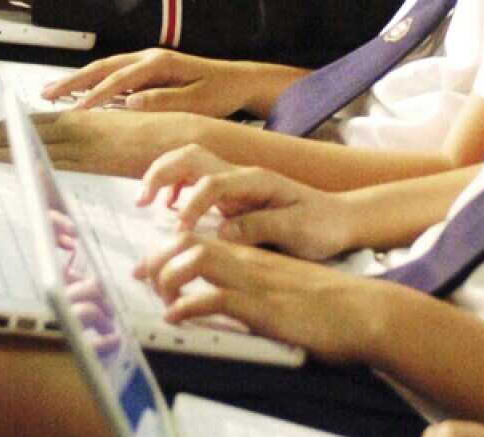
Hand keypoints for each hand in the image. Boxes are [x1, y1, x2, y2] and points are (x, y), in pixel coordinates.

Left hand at [0, 110, 220, 177]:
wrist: (184, 139)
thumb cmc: (156, 147)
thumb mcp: (116, 146)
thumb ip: (92, 155)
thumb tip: (69, 169)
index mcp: (79, 123)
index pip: (26, 127)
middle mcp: (74, 128)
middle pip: (16, 131)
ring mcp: (79, 142)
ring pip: (23, 142)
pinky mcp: (88, 158)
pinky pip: (45, 158)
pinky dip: (17, 158)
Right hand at [40, 49, 258, 115]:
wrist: (237, 81)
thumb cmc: (220, 92)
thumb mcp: (197, 100)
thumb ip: (164, 101)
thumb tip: (131, 104)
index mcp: (160, 63)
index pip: (121, 79)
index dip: (97, 94)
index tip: (78, 110)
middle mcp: (149, 58)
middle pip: (103, 67)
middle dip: (73, 81)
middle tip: (46, 95)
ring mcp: (146, 64)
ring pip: (104, 69)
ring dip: (77, 81)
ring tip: (51, 93)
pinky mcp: (146, 73)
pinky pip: (113, 77)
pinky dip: (92, 84)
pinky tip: (77, 96)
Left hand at [132, 233, 389, 363]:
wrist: (368, 314)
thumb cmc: (333, 307)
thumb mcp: (287, 289)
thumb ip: (259, 289)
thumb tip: (231, 306)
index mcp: (255, 255)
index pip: (201, 238)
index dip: (166, 251)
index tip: (148, 271)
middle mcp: (251, 261)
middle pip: (188, 240)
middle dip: (157, 259)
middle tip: (143, 283)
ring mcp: (256, 281)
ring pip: (195, 259)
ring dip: (168, 279)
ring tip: (163, 302)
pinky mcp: (263, 307)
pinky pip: (213, 298)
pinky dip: (187, 307)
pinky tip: (177, 320)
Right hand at [137, 145, 360, 259]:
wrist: (342, 219)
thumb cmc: (322, 226)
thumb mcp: (297, 230)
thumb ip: (259, 228)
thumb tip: (222, 232)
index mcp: (257, 181)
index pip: (211, 183)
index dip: (190, 206)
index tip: (181, 232)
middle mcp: (242, 175)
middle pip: (191, 156)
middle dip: (161, 173)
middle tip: (141, 201)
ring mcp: (236, 182)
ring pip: (190, 164)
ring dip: (163, 177)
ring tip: (145, 202)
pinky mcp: (233, 195)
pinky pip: (196, 182)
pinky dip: (176, 189)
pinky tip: (171, 209)